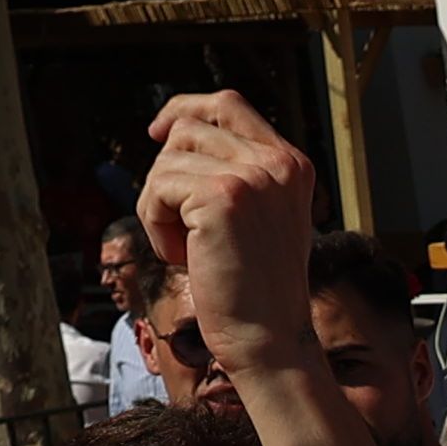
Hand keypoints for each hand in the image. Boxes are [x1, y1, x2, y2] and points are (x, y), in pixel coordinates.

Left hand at [139, 88, 323, 377]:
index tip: (158, 133)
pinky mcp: (223, 197)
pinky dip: (154, 224)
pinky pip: (157, 189)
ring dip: (159, 205)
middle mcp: (279, 162)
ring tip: (185, 247)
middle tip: (181, 227)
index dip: (185, 110)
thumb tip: (173, 134)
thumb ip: (236, 174)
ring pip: (167, 160)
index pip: (229, 105)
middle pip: (189, 129)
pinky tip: (180, 256)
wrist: (269, 339)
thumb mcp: (259, 219)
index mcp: (292, 164)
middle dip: (168, 174)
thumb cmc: (255, 290)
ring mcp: (254, 176)